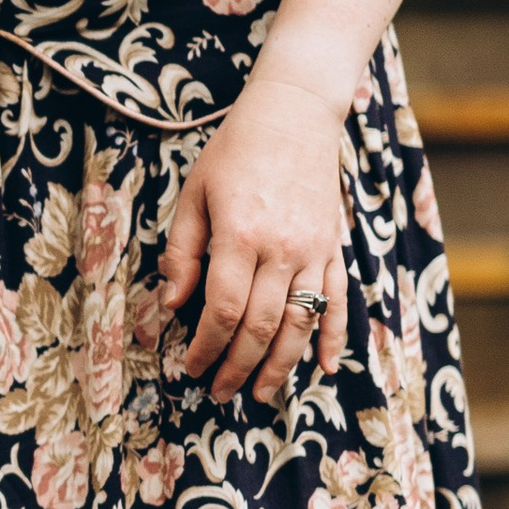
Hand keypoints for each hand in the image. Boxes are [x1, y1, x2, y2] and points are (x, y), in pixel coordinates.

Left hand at [160, 70, 349, 401]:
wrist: (294, 114)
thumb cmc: (234, 152)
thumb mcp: (194, 195)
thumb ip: (182, 253)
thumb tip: (172, 304)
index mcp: (239, 235)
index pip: (222, 309)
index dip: (205, 346)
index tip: (190, 367)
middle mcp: (282, 248)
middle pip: (261, 326)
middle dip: (237, 366)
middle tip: (219, 393)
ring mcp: (314, 250)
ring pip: (300, 323)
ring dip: (280, 365)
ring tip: (259, 394)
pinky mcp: (334, 248)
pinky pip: (338, 301)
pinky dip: (333, 337)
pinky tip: (322, 367)